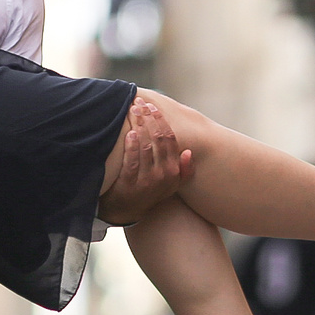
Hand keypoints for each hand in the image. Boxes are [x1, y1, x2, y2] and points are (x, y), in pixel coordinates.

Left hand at [97, 98, 193, 226]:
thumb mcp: (171, 185)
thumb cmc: (149, 191)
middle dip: (149, 118)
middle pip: (158, 139)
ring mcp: (146, 181)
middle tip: (139, 103)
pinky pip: (131, 161)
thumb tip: (188, 152)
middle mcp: (162, 175)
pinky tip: (129, 132)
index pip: (170, 140)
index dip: (162, 121)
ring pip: (145, 147)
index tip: (153, 107)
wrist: (126, 210)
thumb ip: (183, 170)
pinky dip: (131, 145)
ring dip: (139, 126)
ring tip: (132, 111)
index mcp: (173, 171)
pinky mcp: (129, 185)